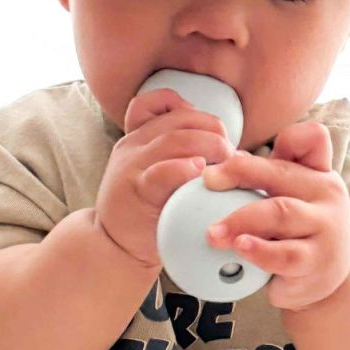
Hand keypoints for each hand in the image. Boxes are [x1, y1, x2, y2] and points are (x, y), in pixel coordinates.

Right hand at [93, 88, 236, 268]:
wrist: (113, 247)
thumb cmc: (147, 212)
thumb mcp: (156, 174)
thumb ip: (180, 156)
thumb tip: (235, 153)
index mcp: (138, 136)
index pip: (159, 101)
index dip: (192, 109)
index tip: (213, 131)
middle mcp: (133, 145)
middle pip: (178, 118)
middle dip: (212, 128)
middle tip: (231, 150)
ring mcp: (132, 166)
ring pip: (173, 139)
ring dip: (208, 144)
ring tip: (226, 159)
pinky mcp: (136, 192)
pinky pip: (160, 172)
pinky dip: (183, 168)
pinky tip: (199, 170)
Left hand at [201, 120, 349, 310]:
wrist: (327, 280)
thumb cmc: (300, 232)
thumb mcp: (292, 198)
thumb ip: (270, 176)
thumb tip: (232, 157)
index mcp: (318, 173)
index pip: (311, 139)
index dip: (285, 137)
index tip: (237, 152)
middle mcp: (328, 195)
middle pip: (281, 174)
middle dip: (240, 173)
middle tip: (207, 180)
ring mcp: (327, 228)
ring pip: (281, 213)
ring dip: (241, 219)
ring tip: (213, 231)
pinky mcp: (318, 262)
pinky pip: (285, 254)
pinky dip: (259, 250)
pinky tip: (240, 247)